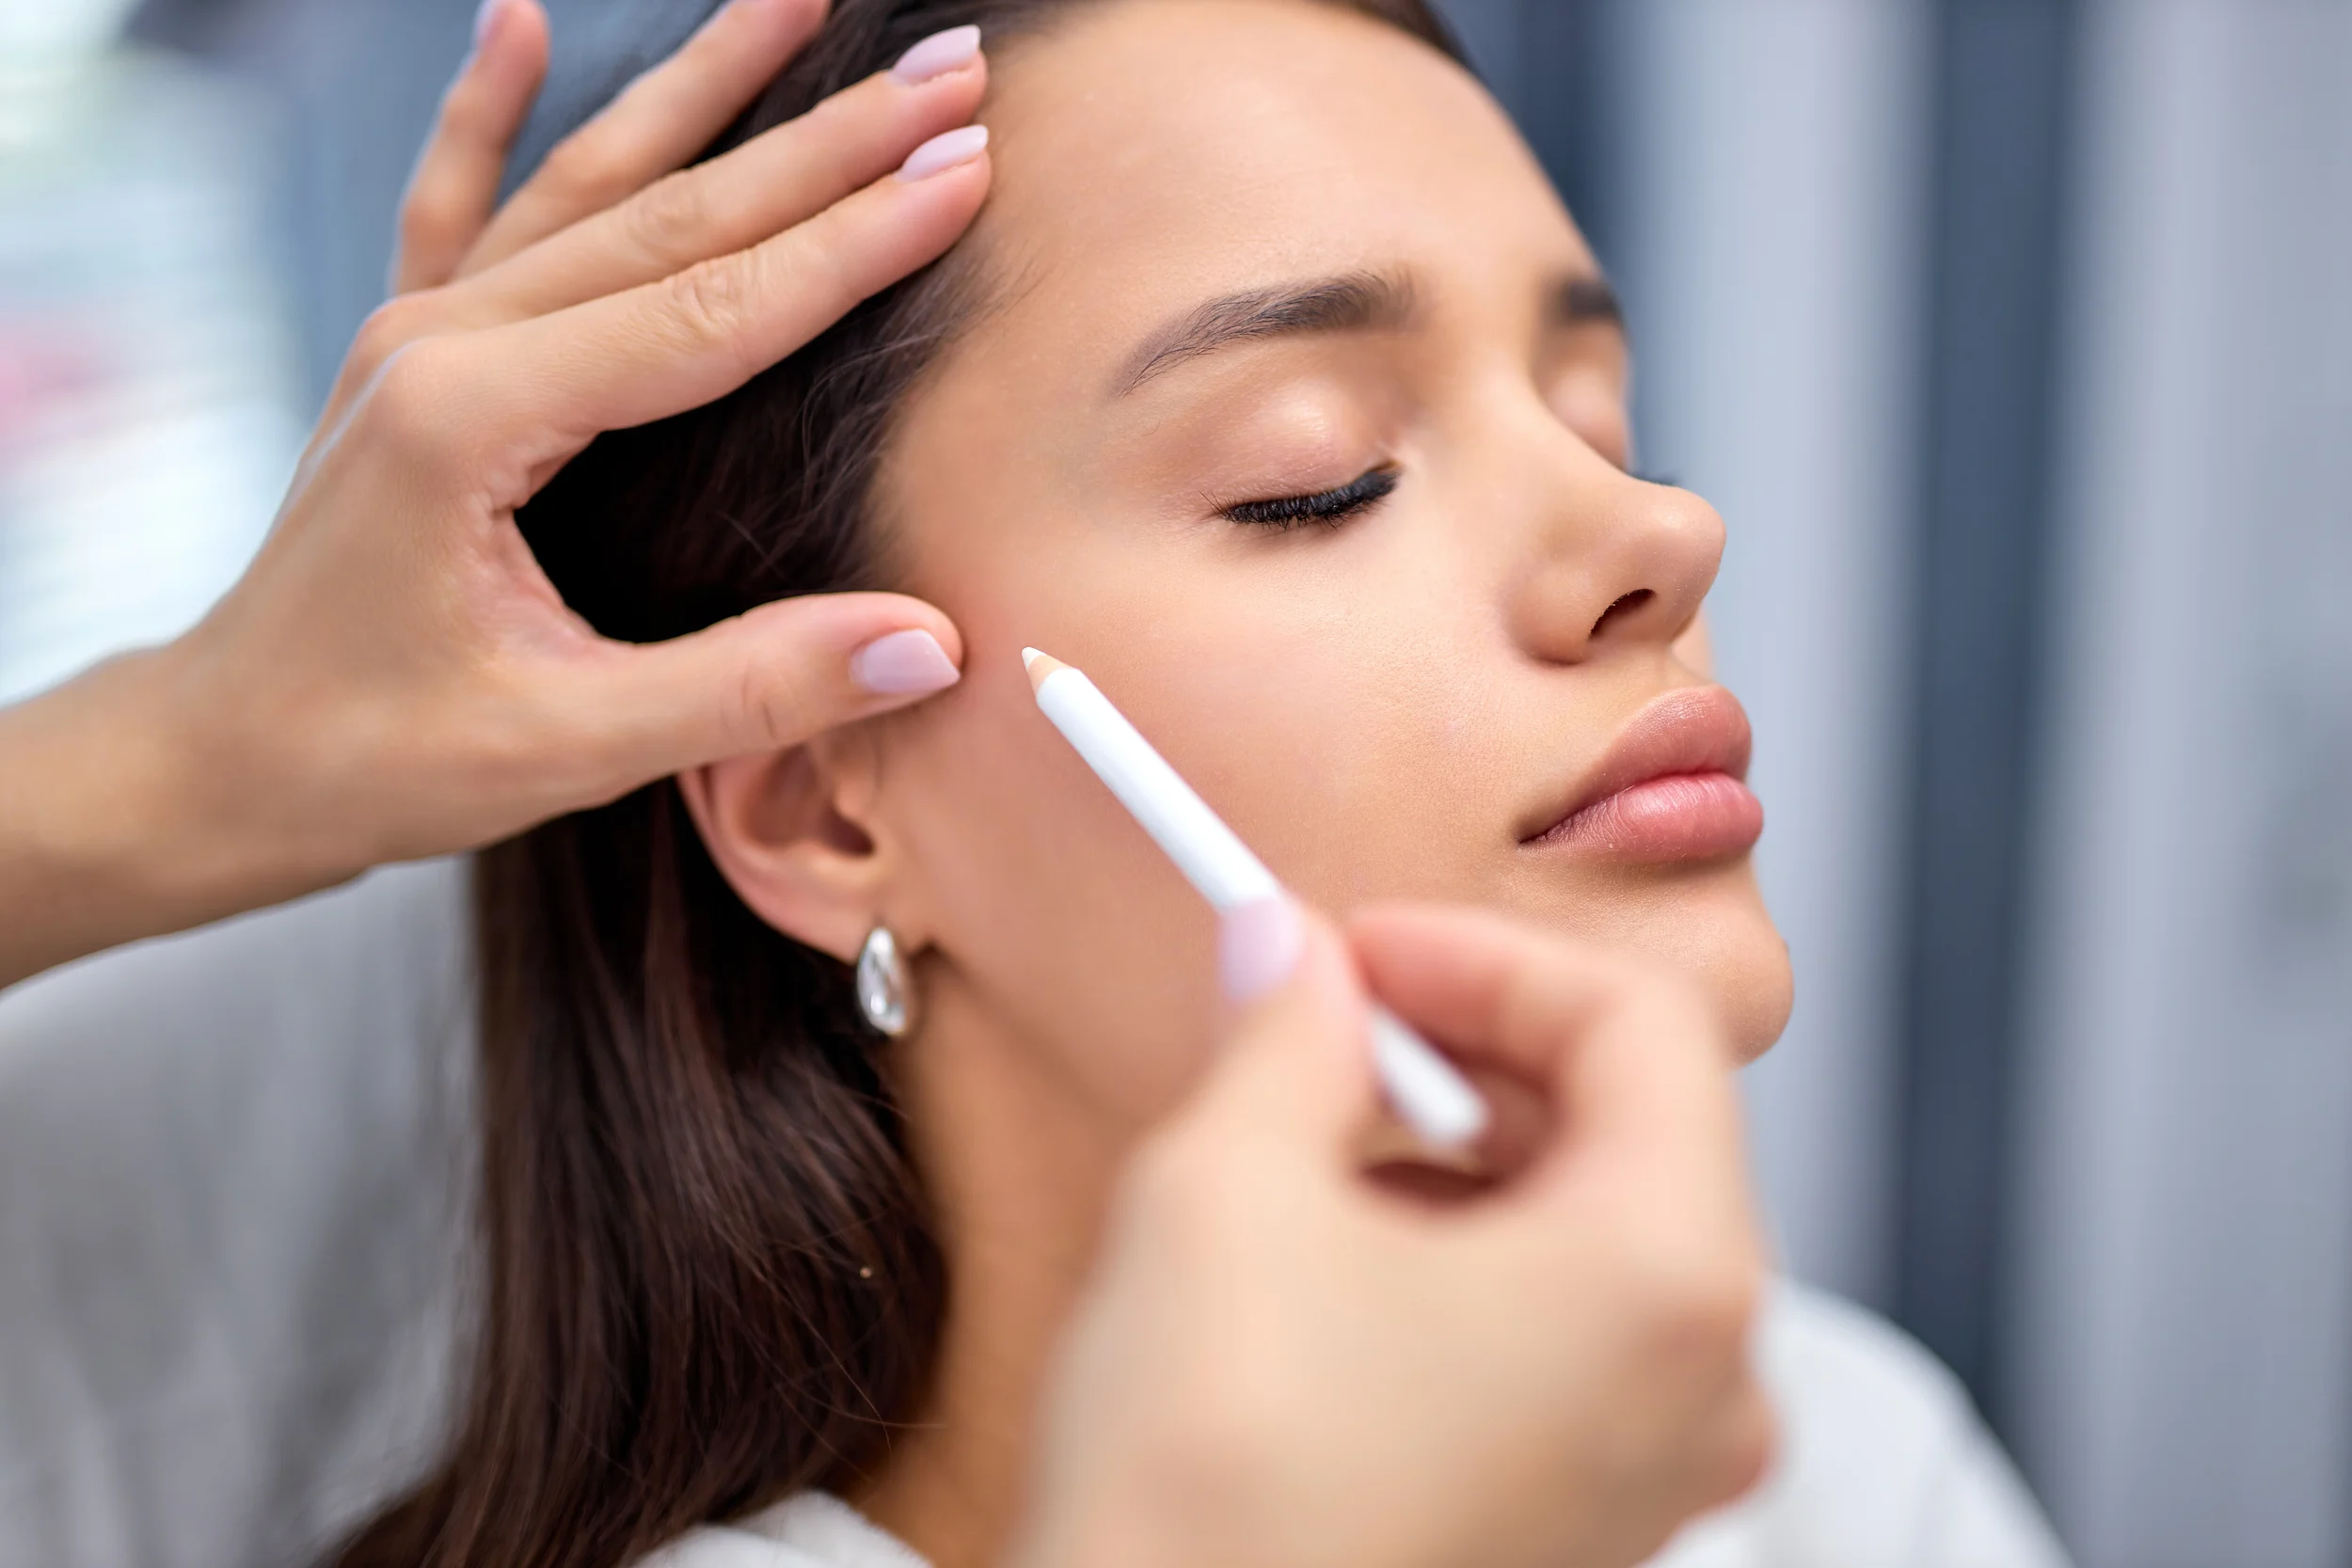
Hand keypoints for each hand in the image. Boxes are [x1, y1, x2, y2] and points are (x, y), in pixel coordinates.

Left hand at [0, 0, 992, 985]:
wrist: (221, 756)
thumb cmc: (372, 757)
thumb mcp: (567, 745)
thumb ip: (749, 686)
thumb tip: (925, 645)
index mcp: (475, 419)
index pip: (712, 308)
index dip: (852, 240)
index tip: (963, 167)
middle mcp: (443, 345)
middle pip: (673, 216)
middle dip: (825, 142)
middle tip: (949, 73)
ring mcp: (416, 335)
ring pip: (590, 181)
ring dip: (706, 88)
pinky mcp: (405, 353)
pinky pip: (459, 204)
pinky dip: (491, 112)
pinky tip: (512, 20)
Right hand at [1014, 903, 1774, 1567]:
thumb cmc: (1214, 1498)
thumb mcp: (1229, 1190)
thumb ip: (1288, 1033)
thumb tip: (1290, 950)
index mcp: (1671, 1280)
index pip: (1636, 1024)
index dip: (1483, 954)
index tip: (1361, 945)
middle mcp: (1703, 1383)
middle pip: (1635, 1122)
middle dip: (1472, 1047)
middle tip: (1329, 1016)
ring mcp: (1653, 1468)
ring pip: (1598, 1228)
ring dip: (1463, 1150)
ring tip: (1314, 1138)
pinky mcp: (1583, 1522)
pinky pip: (1567, 1332)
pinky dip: (1468, 1255)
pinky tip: (1339, 1255)